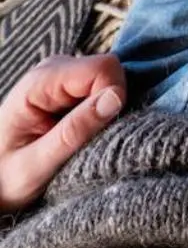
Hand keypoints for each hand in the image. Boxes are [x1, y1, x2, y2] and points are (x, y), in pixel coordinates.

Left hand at [0, 54, 125, 212]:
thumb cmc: (6, 178)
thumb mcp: (36, 165)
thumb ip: (74, 131)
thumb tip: (116, 98)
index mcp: (39, 83)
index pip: (101, 68)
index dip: (114, 96)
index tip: (105, 130)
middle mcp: (53, 69)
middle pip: (108, 69)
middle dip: (112, 103)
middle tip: (91, 139)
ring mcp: (63, 75)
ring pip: (109, 77)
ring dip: (107, 109)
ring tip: (83, 138)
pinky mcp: (71, 86)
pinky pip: (103, 87)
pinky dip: (104, 110)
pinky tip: (85, 131)